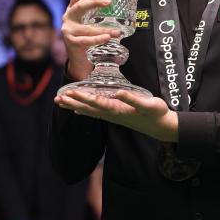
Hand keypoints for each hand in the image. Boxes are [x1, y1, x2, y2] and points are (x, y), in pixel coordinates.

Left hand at [54, 89, 177, 141]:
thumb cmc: (156, 113)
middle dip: (74, 102)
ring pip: (90, 111)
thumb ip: (134, 100)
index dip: (84, 97)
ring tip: (61, 102)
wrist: (160, 126)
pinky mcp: (115, 116)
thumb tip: (120, 92)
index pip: (97, 103)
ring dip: (75, 106)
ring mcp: (113, 116)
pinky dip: (85, 111)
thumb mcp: (148, 105)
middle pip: (89, 108)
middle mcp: (113, 114)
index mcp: (119, 110)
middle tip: (58, 98)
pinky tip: (76, 111)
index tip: (71, 92)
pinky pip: (96, 113)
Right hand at [61, 0, 121, 80]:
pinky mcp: (71, 43)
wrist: (78, 59)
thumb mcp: (89, 23)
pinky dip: (98, 39)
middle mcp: (68, 18)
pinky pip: (86, 40)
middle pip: (80, 6)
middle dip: (94, 2)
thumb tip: (120, 7)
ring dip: (104, 29)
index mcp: (72, 10)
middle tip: (109, 1)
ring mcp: (68, 31)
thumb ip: (97, 16)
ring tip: (117, 31)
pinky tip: (107, 38)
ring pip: (87, 28)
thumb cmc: (86, 37)